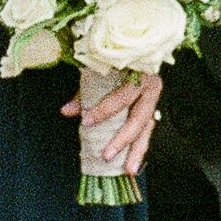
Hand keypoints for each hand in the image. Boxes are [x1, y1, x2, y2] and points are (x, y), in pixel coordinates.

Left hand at [70, 63, 160, 178]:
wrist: (136, 48)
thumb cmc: (114, 62)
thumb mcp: (98, 72)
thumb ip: (83, 94)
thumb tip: (66, 112)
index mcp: (138, 74)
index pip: (122, 96)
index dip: (105, 110)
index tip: (87, 121)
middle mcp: (151, 88)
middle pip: (138, 118)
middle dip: (122, 139)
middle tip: (107, 155)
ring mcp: (154, 101)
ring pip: (147, 130)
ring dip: (137, 152)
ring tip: (129, 171)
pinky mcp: (152, 110)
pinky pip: (146, 132)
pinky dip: (138, 148)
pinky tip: (131, 164)